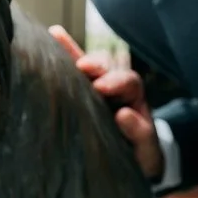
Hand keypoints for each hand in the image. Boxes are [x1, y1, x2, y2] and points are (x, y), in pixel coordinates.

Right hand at [48, 25, 163, 182]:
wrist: (130, 164)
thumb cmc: (139, 156)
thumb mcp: (146, 150)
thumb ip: (141, 134)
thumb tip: (123, 114)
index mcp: (133, 99)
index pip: (128, 82)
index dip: (116, 81)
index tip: (101, 88)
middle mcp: (114, 88)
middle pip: (106, 67)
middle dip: (95, 65)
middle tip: (83, 68)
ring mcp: (93, 88)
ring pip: (85, 64)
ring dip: (73, 52)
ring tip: (56, 38)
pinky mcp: (76, 93)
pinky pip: (69, 70)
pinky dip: (61, 52)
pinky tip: (51, 34)